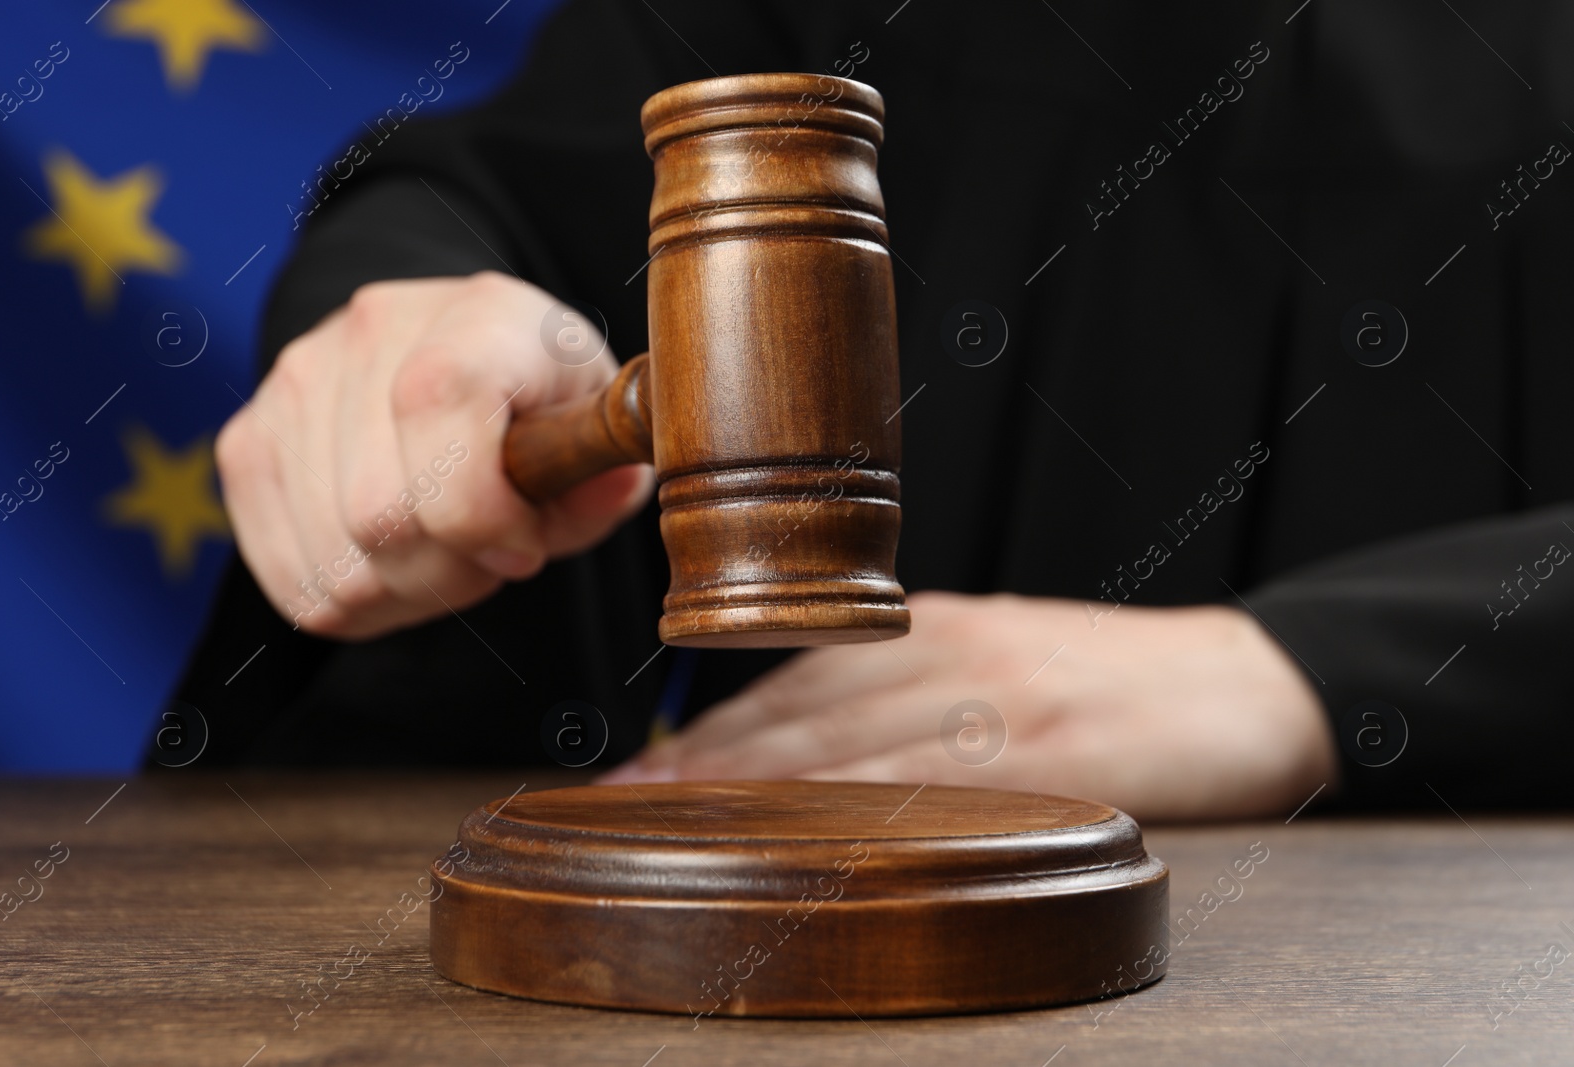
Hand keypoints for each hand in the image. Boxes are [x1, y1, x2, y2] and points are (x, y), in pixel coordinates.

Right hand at [215, 272, 651, 638]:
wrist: (456, 353)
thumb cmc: (540, 404)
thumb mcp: (595, 432)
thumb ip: (600, 483)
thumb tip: (575, 507)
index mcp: (479, 314)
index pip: (437, 407)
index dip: (487, 513)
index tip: (526, 540)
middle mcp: (370, 331)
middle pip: (379, 514)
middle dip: (454, 569)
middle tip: (488, 554)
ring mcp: (293, 382)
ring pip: (337, 563)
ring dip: (407, 591)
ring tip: (444, 551)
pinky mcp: (247, 441)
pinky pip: (293, 581)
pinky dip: (355, 600)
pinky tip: (395, 564)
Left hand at [597, 591, 1338, 822]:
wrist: (1247, 682)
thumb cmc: (1116, 677)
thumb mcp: (1002, 653)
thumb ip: (912, 684)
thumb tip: (810, 736)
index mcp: (936, 631)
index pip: (798, 680)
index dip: (712, 726)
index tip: (641, 768)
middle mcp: (951, 654)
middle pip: (804, 710)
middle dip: (706, 759)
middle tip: (624, 800)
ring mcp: (998, 700)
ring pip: (851, 745)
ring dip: (755, 783)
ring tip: (678, 819)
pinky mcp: (1048, 753)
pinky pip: (934, 785)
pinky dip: (858, 810)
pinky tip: (807, 834)